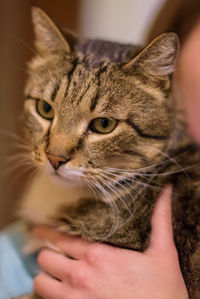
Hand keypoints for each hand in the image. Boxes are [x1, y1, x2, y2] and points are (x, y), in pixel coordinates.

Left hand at [33, 186, 187, 298]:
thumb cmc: (163, 291)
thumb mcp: (163, 252)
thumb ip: (160, 219)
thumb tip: (165, 191)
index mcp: (99, 255)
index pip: (60, 237)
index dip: (46, 232)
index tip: (39, 229)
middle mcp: (81, 276)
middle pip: (45, 258)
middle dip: (47, 254)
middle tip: (52, 252)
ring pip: (41, 283)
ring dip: (46, 276)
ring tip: (54, 273)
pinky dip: (51, 295)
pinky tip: (61, 291)